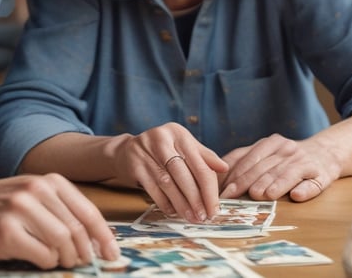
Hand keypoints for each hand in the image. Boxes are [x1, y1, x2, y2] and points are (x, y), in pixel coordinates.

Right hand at [0, 173, 118, 268]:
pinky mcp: (6, 232)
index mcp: (47, 180)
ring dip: (66, 259)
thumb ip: (58, 209)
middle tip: (84, 264)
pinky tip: (39, 259)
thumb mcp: (29, 195)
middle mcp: (35, 191)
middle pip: (78, 230)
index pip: (88, 211)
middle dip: (86, 253)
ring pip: (63, 243)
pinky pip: (42, 255)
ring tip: (59, 262)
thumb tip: (94, 239)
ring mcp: (20, 210)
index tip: (113, 254)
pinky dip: (47, 263)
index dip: (104, 236)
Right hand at [110, 122, 227, 222]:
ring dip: (181, 204)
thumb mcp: (183, 147)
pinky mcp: (134, 165)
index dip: (210, 189)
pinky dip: (165, 203)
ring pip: (168, 183)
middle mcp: (161, 139)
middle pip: (183, 174)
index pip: (199, 164)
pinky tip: (173, 211)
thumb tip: (225, 168)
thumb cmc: (162, 151)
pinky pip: (152, 189)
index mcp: (178, 134)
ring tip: (191, 217)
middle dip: (196, 199)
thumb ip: (204, 157)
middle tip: (204, 217)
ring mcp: (145, 152)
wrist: (126, 151)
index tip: (215, 208)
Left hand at [219, 133, 341, 201]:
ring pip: (286, 174)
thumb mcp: (267, 152)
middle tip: (234, 196)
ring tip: (260, 195)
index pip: (249, 157)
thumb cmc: (288, 158)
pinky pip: (312, 183)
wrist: (326, 152)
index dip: (234, 174)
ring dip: (273, 185)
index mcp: (270, 143)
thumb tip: (217, 175)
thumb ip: (245, 159)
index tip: (222, 190)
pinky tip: (297, 196)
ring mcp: (304, 161)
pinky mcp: (321, 174)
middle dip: (247, 182)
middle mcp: (286, 149)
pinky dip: (305, 189)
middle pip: (264, 167)